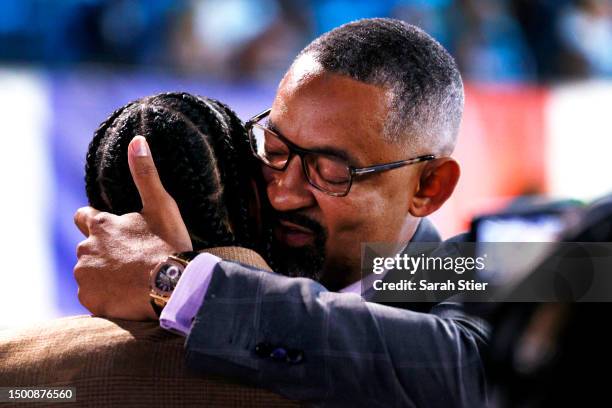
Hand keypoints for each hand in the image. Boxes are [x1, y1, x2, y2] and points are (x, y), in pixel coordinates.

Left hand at [74, 136, 191, 319]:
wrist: (173, 286)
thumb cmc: (168, 244)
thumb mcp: (161, 205)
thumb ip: (145, 173)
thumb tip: (137, 140)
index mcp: (100, 225)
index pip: (82, 217)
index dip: (96, 223)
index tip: (115, 232)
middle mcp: (85, 249)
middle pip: (88, 248)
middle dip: (104, 252)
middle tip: (132, 259)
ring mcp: (86, 276)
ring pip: (90, 273)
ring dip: (104, 275)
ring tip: (132, 279)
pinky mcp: (91, 300)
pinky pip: (93, 297)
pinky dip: (106, 297)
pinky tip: (127, 296)